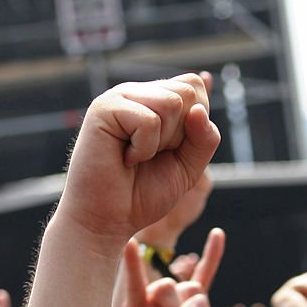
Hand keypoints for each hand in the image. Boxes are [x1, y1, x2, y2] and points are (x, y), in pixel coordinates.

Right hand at [59, 74, 220, 252]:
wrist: (105, 221)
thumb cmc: (140, 195)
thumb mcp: (188, 166)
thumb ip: (204, 138)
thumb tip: (197, 110)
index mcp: (152, 100)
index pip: (194, 86)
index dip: (195, 122)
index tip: (167, 150)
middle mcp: (134, 93)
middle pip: (188, 91)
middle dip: (180, 133)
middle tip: (150, 156)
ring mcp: (117, 99)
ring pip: (172, 102)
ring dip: (162, 141)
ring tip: (136, 156)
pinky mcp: (102, 110)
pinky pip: (149, 121)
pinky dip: (144, 149)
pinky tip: (124, 158)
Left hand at [124, 238, 214, 306]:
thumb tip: (198, 303)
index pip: (135, 283)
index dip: (133, 265)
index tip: (129, 242)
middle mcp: (153, 297)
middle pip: (169, 287)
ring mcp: (176, 295)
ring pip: (190, 288)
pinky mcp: (196, 297)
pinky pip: (205, 273)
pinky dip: (212, 255)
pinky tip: (218, 235)